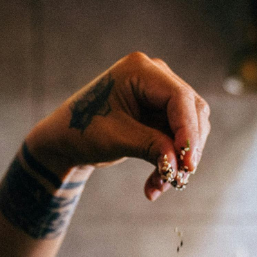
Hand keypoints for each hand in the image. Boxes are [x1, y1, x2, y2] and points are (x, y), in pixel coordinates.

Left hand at [24, 52, 211, 200]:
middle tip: (178, 179)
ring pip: (189, 127)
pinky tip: (154, 185)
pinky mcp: (160, 113)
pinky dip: (170, 162)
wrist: (66, 138)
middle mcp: (155, 76)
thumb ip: (151, 147)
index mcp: (139, 70)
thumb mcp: (115, 139)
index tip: (188, 164)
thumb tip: (180, 165)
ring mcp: (159, 93)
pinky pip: (177, 138)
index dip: (188, 131)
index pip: (178, 98)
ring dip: (178, 160)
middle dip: (186, 148)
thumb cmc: (82, 131)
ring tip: (158, 186)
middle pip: (191, 111)